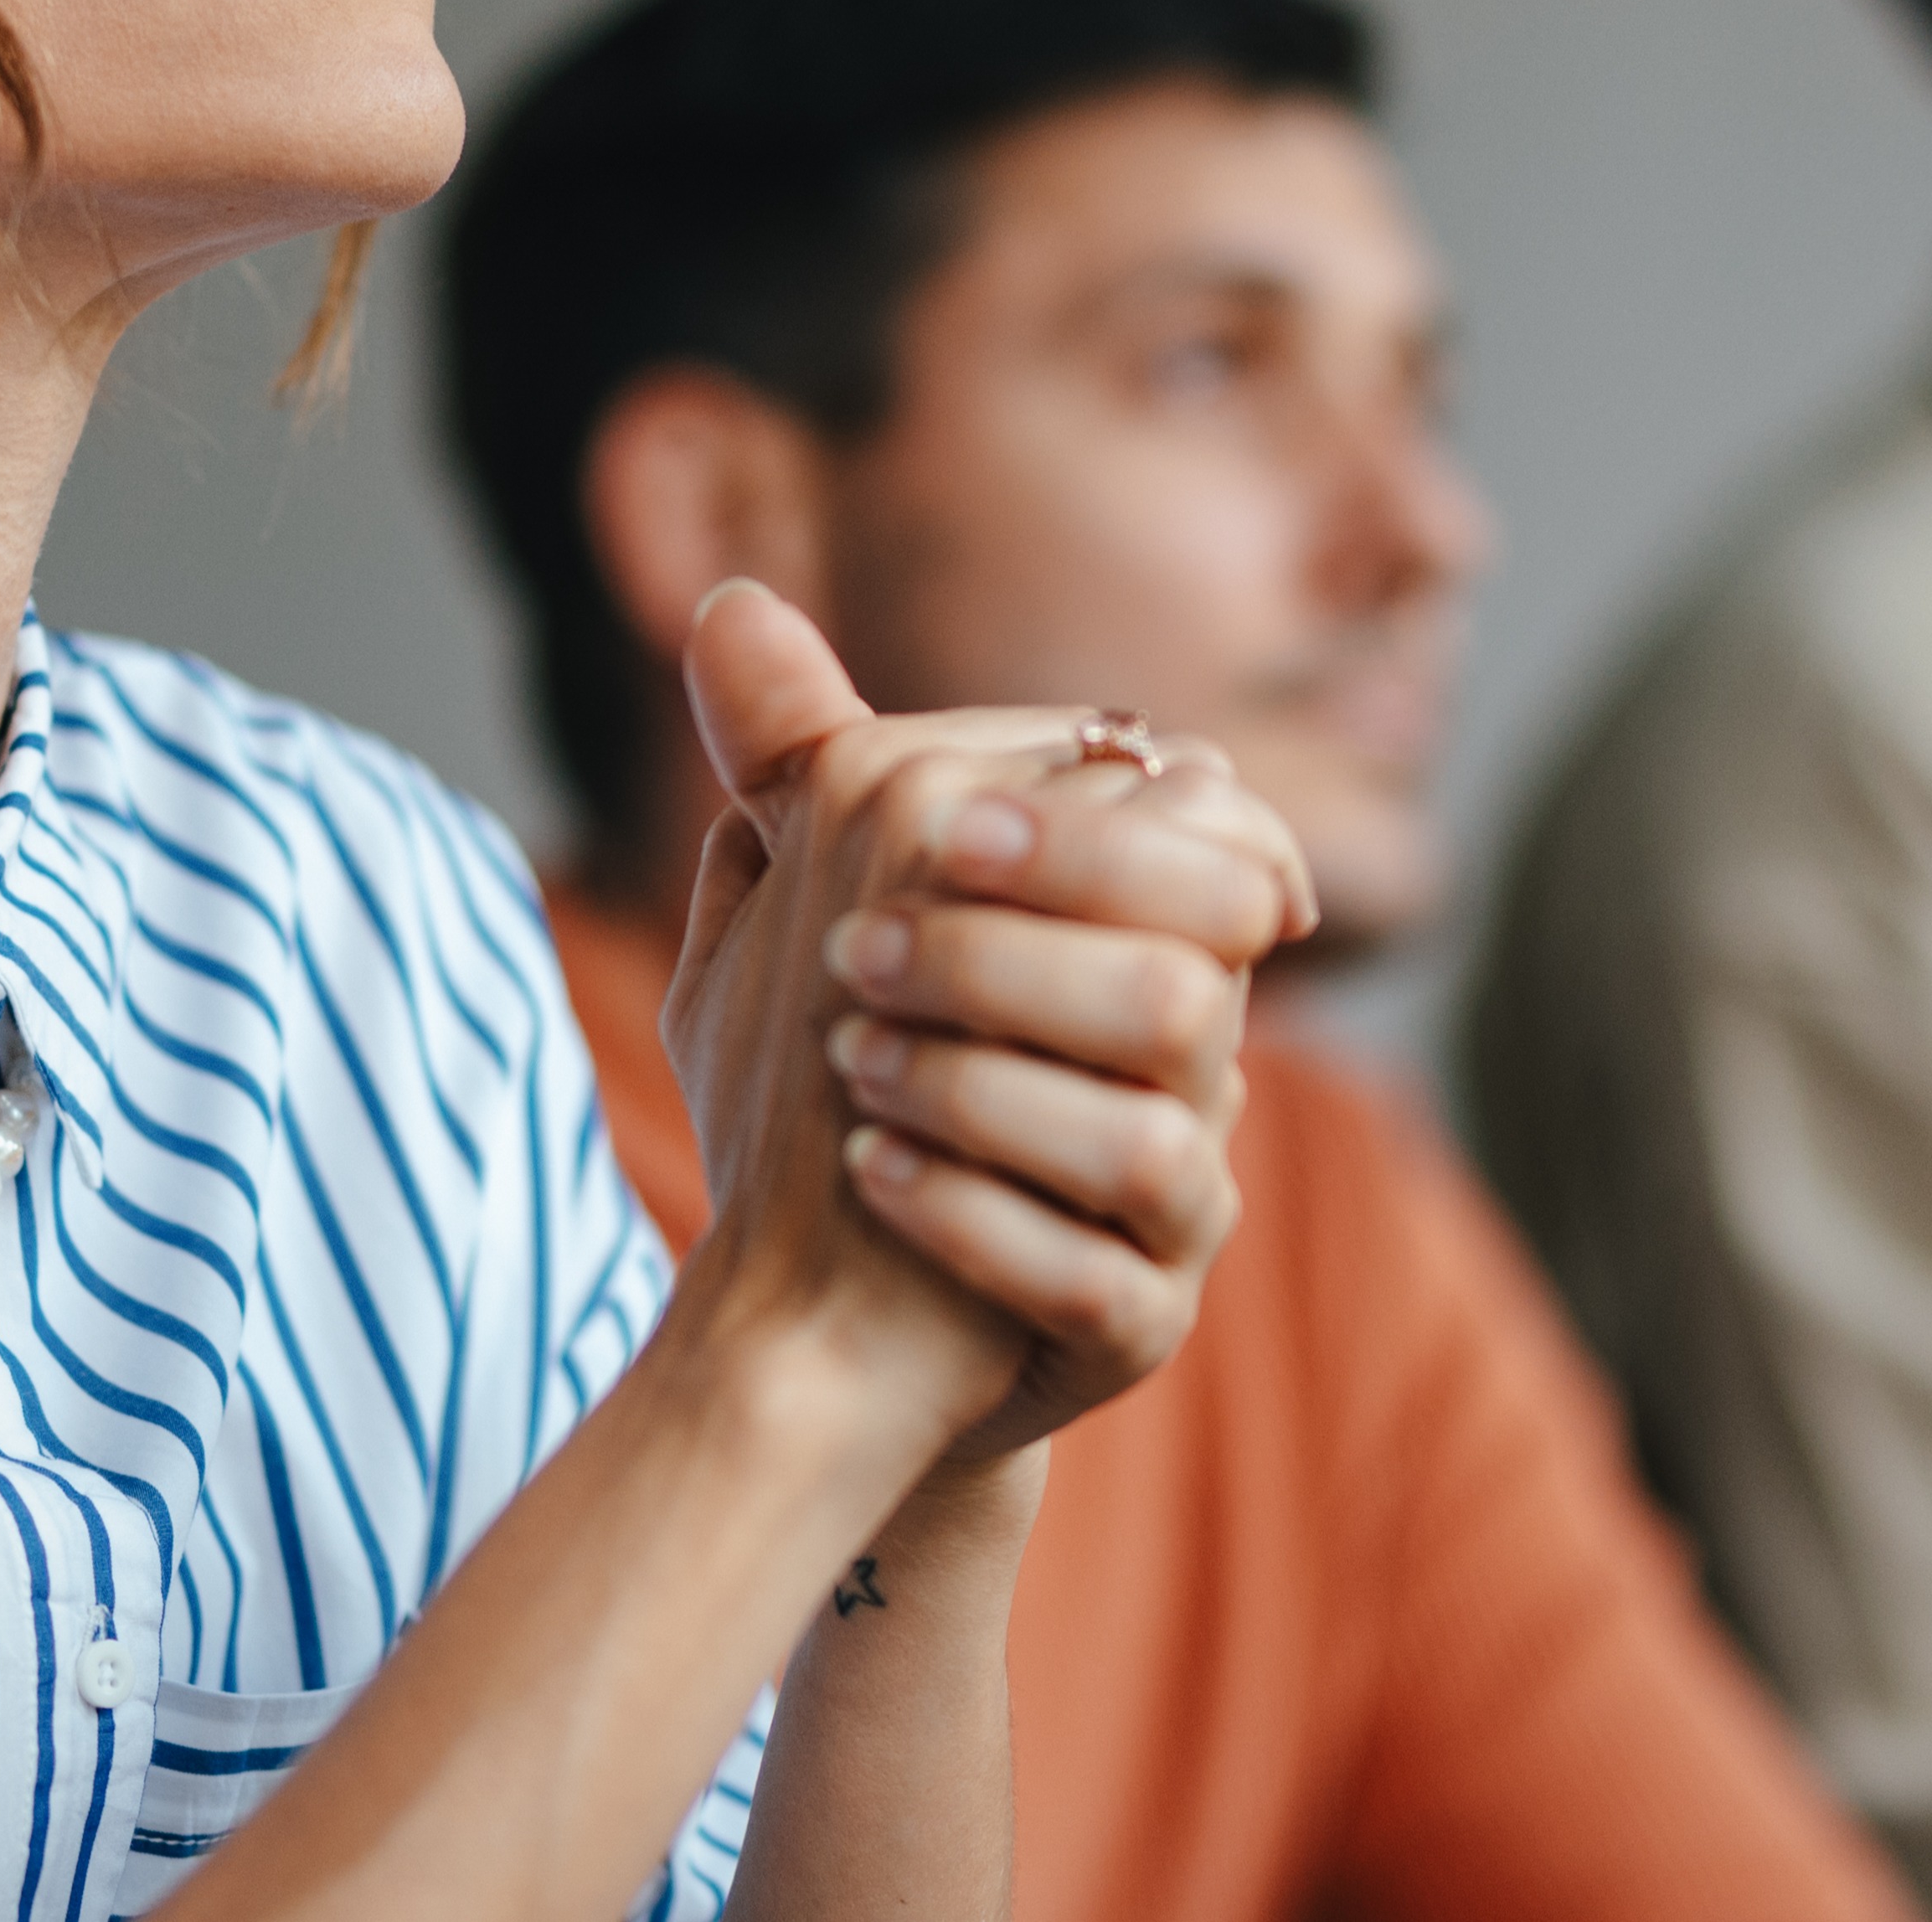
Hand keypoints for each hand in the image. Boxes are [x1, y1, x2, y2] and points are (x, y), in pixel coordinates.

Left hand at [657, 582, 1304, 1466]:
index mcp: (1136, 946)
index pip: (1199, 851)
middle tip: (858, 953)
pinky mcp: (1138, 1328)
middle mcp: (1188, 1077)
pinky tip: (870, 1177)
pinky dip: (980, 1223)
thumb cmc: (832, 1080)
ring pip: (1154, 1137)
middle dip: (1019, 956)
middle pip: (1188, 986)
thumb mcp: (809, 911)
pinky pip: (1101, 1282)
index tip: (942, 834)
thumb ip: (805, 759)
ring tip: (851, 1066)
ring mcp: (1175, 1210)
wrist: (826, 1312)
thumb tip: (732, 602)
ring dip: (988, 1089)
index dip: (1079, 839)